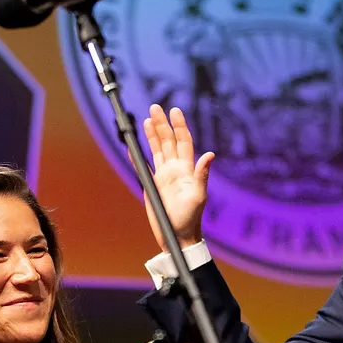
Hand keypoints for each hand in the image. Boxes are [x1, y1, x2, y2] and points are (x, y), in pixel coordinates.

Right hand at [141, 104, 213, 251]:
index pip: (183, 141)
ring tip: (146, 120)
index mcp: (186, 169)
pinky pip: (143, 167)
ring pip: (156, 150)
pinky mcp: (153, 185)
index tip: (174, 110)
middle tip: (154, 107)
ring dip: (152, 135)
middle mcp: (175, 169)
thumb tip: (210, 154)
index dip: (179, 126)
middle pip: (168, 141)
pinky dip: (137, 156)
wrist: (178, 235)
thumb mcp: (198, 196)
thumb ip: (201, 175)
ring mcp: (163, 177)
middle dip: (162, 124)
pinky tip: (132, 147)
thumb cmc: (190, 218)